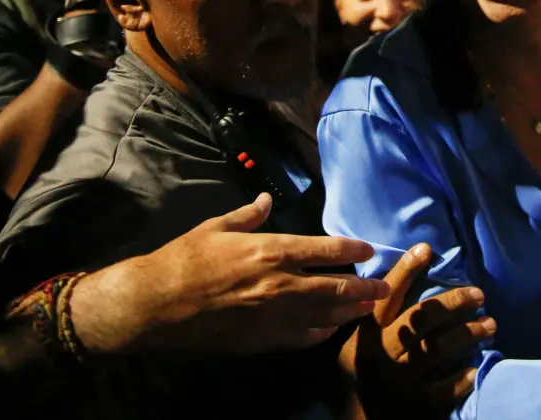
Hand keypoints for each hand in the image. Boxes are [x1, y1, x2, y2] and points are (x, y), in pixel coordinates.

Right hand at [71, 194, 389, 354]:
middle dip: (365, 288)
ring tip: (368, 308)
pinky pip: (302, 337)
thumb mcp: (216, 227)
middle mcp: (280, 284)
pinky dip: (321, 332)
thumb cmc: (184, 260)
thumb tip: (265, 200)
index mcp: (271, 250)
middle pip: (337, 287)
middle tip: (386, 287)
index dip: (352, 249)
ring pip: (325, 315)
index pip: (326, 249)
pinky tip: (329, 328)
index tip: (368, 250)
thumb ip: (247, 215)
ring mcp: (273, 316)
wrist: (155, 304)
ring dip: (350, 312)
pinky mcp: (261, 339)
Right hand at [343, 243, 493, 418]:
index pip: (386, 296)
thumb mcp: (355, 347)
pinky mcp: (412, 407)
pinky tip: (476, 367)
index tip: (426, 249)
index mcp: (365, 336)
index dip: (405, 270)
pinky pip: (442, 390)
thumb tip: (399, 283)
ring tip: (490, 324)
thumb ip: (374, 322)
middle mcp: (380, 354)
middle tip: (478, 294)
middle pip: (421, 319)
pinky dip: (461, 378)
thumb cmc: (357, 378)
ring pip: (437, 349)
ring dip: (468, 333)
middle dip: (453, 302)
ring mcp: (397, 381)